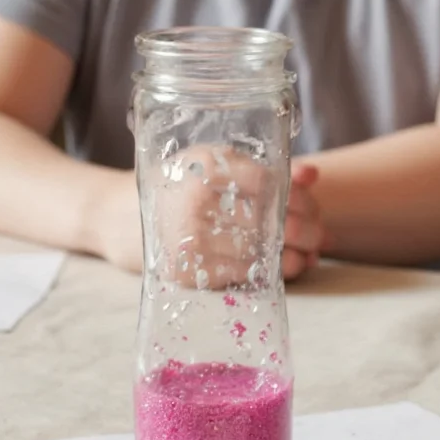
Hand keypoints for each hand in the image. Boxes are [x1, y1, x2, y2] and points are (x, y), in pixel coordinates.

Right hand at [95, 151, 325, 285]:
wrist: (119, 218)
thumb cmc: (180, 186)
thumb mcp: (217, 165)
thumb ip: (266, 169)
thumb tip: (313, 176)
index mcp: (206, 165)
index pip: (273, 185)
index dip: (301, 198)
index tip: (310, 204)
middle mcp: (196, 202)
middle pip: (273, 220)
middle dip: (308, 229)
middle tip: (320, 234)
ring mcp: (190, 240)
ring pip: (264, 251)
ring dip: (298, 255)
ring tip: (310, 253)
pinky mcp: (189, 271)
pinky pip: (245, 274)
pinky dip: (274, 272)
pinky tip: (288, 266)